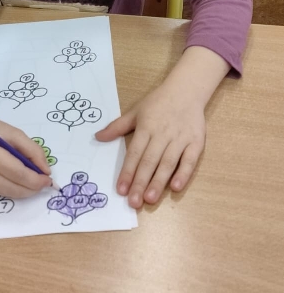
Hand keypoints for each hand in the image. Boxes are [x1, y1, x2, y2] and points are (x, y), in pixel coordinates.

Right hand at [0, 90, 51, 197]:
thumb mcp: (17, 134)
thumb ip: (34, 151)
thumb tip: (46, 171)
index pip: (18, 173)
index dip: (36, 180)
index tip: (48, 179)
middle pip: (14, 188)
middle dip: (33, 188)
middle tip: (45, 182)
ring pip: (10, 194)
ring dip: (26, 191)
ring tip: (35, 182)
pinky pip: (3, 194)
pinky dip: (15, 190)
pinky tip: (20, 181)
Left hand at [96, 84, 205, 208]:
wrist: (186, 90)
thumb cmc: (158, 102)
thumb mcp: (135, 111)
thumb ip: (117, 127)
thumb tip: (97, 137)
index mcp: (146, 127)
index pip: (134, 153)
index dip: (127, 172)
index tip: (121, 190)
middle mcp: (162, 134)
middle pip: (150, 161)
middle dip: (141, 182)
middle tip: (134, 202)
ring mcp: (180, 138)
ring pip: (168, 163)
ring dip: (158, 181)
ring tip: (150, 199)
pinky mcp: (196, 141)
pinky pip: (190, 160)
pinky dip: (184, 173)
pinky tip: (175, 187)